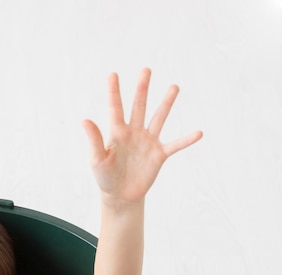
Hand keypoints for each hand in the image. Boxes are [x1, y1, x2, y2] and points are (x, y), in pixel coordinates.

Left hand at [82, 68, 202, 202]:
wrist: (120, 195)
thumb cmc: (105, 178)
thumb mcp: (97, 160)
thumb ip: (94, 140)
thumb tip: (84, 120)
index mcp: (117, 133)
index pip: (115, 108)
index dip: (113, 92)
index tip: (112, 74)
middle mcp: (134, 133)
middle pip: (139, 107)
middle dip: (142, 89)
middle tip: (146, 70)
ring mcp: (148, 142)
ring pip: (158, 118)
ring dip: (166, 104)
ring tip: (173, 87)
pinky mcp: (159, 155)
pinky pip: (175, 145)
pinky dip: (186, 140)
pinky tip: (199, 133)